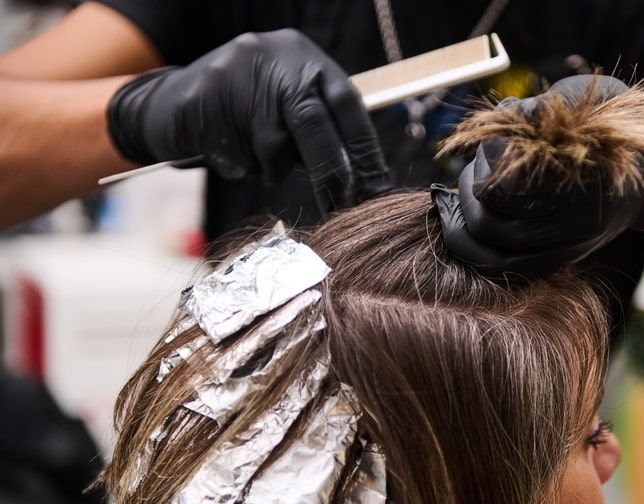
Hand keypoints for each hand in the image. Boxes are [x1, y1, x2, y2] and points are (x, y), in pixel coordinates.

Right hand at [106, 29, 389, 212]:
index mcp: (303, 56)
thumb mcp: (289, 106)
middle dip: (330, 172)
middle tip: (340, 206)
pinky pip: (238, 156)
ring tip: (252, 152)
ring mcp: (235, 74)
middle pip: (314, 124)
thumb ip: (323, 129)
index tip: (376, 189)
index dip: (364, 150)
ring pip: (274, 146)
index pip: (347, 104)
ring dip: (270, 167)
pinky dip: (237, 165)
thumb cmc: (243, 114)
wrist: (166, 104)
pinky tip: (225, 148)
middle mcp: (273, 56)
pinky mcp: (204, 101)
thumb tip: (366, 180)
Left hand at [436, 75, 643, 278]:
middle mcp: (572, 222)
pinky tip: (462, 223)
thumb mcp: (585, 102)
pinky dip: (473, 247)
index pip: (506, 182)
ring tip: (462, 195)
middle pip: (490, 216)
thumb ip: (542, 108)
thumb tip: (504, 115)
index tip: (491, 142)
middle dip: (471, 187)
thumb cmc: (611, 128)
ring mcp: (565, 246)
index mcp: (578, 178)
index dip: (488, 159)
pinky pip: (503, 267)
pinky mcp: (558, 260)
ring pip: (490, 248)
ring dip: (463, 220)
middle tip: (474, 166)